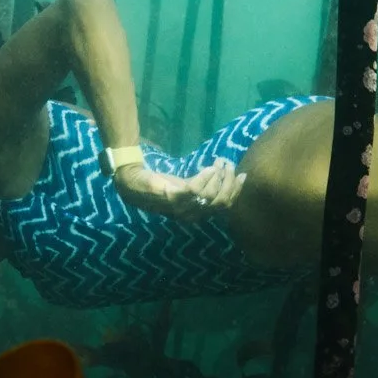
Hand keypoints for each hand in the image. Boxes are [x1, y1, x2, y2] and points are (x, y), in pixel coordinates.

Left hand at [112, 157, 244, 221]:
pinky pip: (196, 189)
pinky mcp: (173, 197)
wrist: (134, 183)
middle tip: (230, 165)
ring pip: (211, 196)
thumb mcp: (186, 187)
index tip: (242, 175)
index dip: (236, 191)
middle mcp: (191, 215)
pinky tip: (208, 166)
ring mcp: (182, 208)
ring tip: (219, 162)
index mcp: (197, 214)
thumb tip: (222, 172)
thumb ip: (203, 185)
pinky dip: (205, 176)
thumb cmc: (161, 185)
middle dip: (230, 183)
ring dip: (219, 177)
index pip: (224, 207)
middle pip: (221, 202)